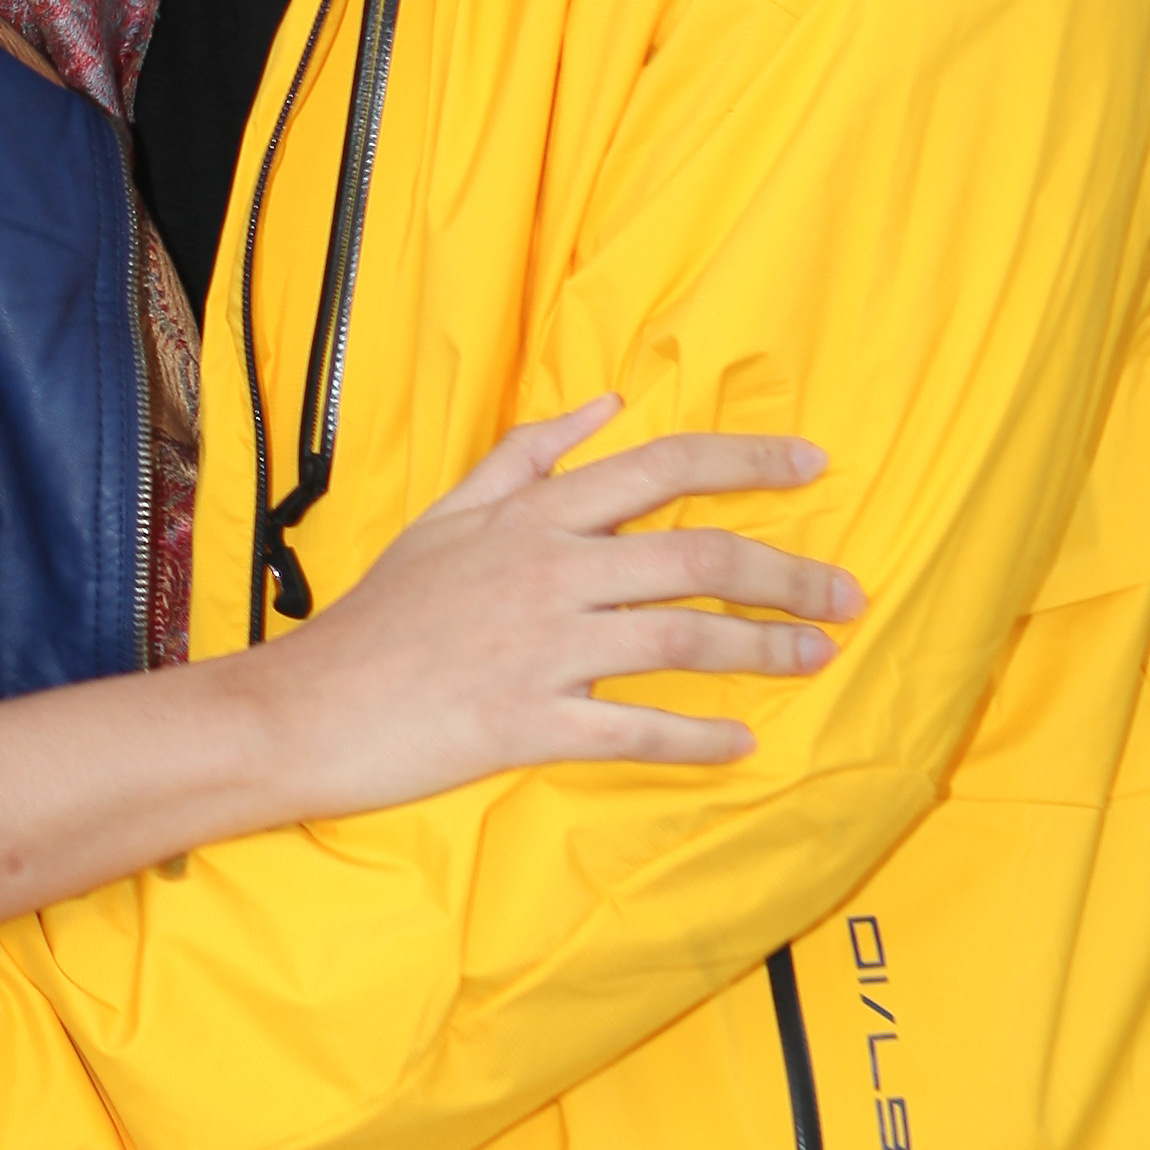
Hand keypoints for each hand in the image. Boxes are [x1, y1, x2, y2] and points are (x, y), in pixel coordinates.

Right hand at [265, 400, 861, 813]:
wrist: (303, 706)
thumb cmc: (379, 615)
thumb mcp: (444, 518)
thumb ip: (526, 458)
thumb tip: (605, 405)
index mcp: (530, 517)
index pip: (658, 467)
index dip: (745, 460)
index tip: (813, 463)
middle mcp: (546, 572)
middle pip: (694, 556)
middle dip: (786, 571)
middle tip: (846, 593)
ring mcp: (538, 650)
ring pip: (681, 640)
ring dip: (763, 649)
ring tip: (816, 656)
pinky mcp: (527, 722)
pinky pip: (634, 731)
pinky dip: (697, 738)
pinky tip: (742, 744)